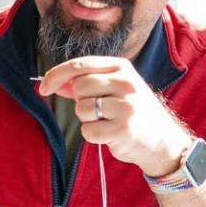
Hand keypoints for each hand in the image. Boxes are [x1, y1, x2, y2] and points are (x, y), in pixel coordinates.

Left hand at [36, 55, 193, 176]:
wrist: (162, 141)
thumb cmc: (133, 112)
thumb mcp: (114, 89)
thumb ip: (86, 83)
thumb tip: (56, 82)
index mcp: (122, 67)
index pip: (79, 65)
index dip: (56, 75)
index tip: (43, 87)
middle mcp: (126, 83)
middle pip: (79, 87)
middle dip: (80, 101)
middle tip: (98, 110)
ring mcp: (126, 106)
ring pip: (81, 109)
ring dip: (87, 119)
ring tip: (107, 121)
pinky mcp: (122, 129)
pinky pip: (88, 130)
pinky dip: (93, 135)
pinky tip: (110, 134)